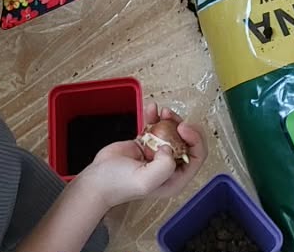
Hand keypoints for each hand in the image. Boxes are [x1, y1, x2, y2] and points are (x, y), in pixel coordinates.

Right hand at [74, 101, 206, 207]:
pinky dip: (155, 116)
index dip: (195, 140)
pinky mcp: (145, 143)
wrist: (96, 179)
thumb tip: (169, 148)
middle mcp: (169, 166)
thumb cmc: (118, 184)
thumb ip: (163, 167)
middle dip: (183, 126)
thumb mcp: (145, 181)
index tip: (182, 128)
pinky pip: (156, 127)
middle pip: (187, 141)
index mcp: (174, 179)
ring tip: (163, 111)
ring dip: (170, 119)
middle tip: (172, 117)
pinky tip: (151, 109)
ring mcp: (157, 153)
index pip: (197, 157)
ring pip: (173, 132)